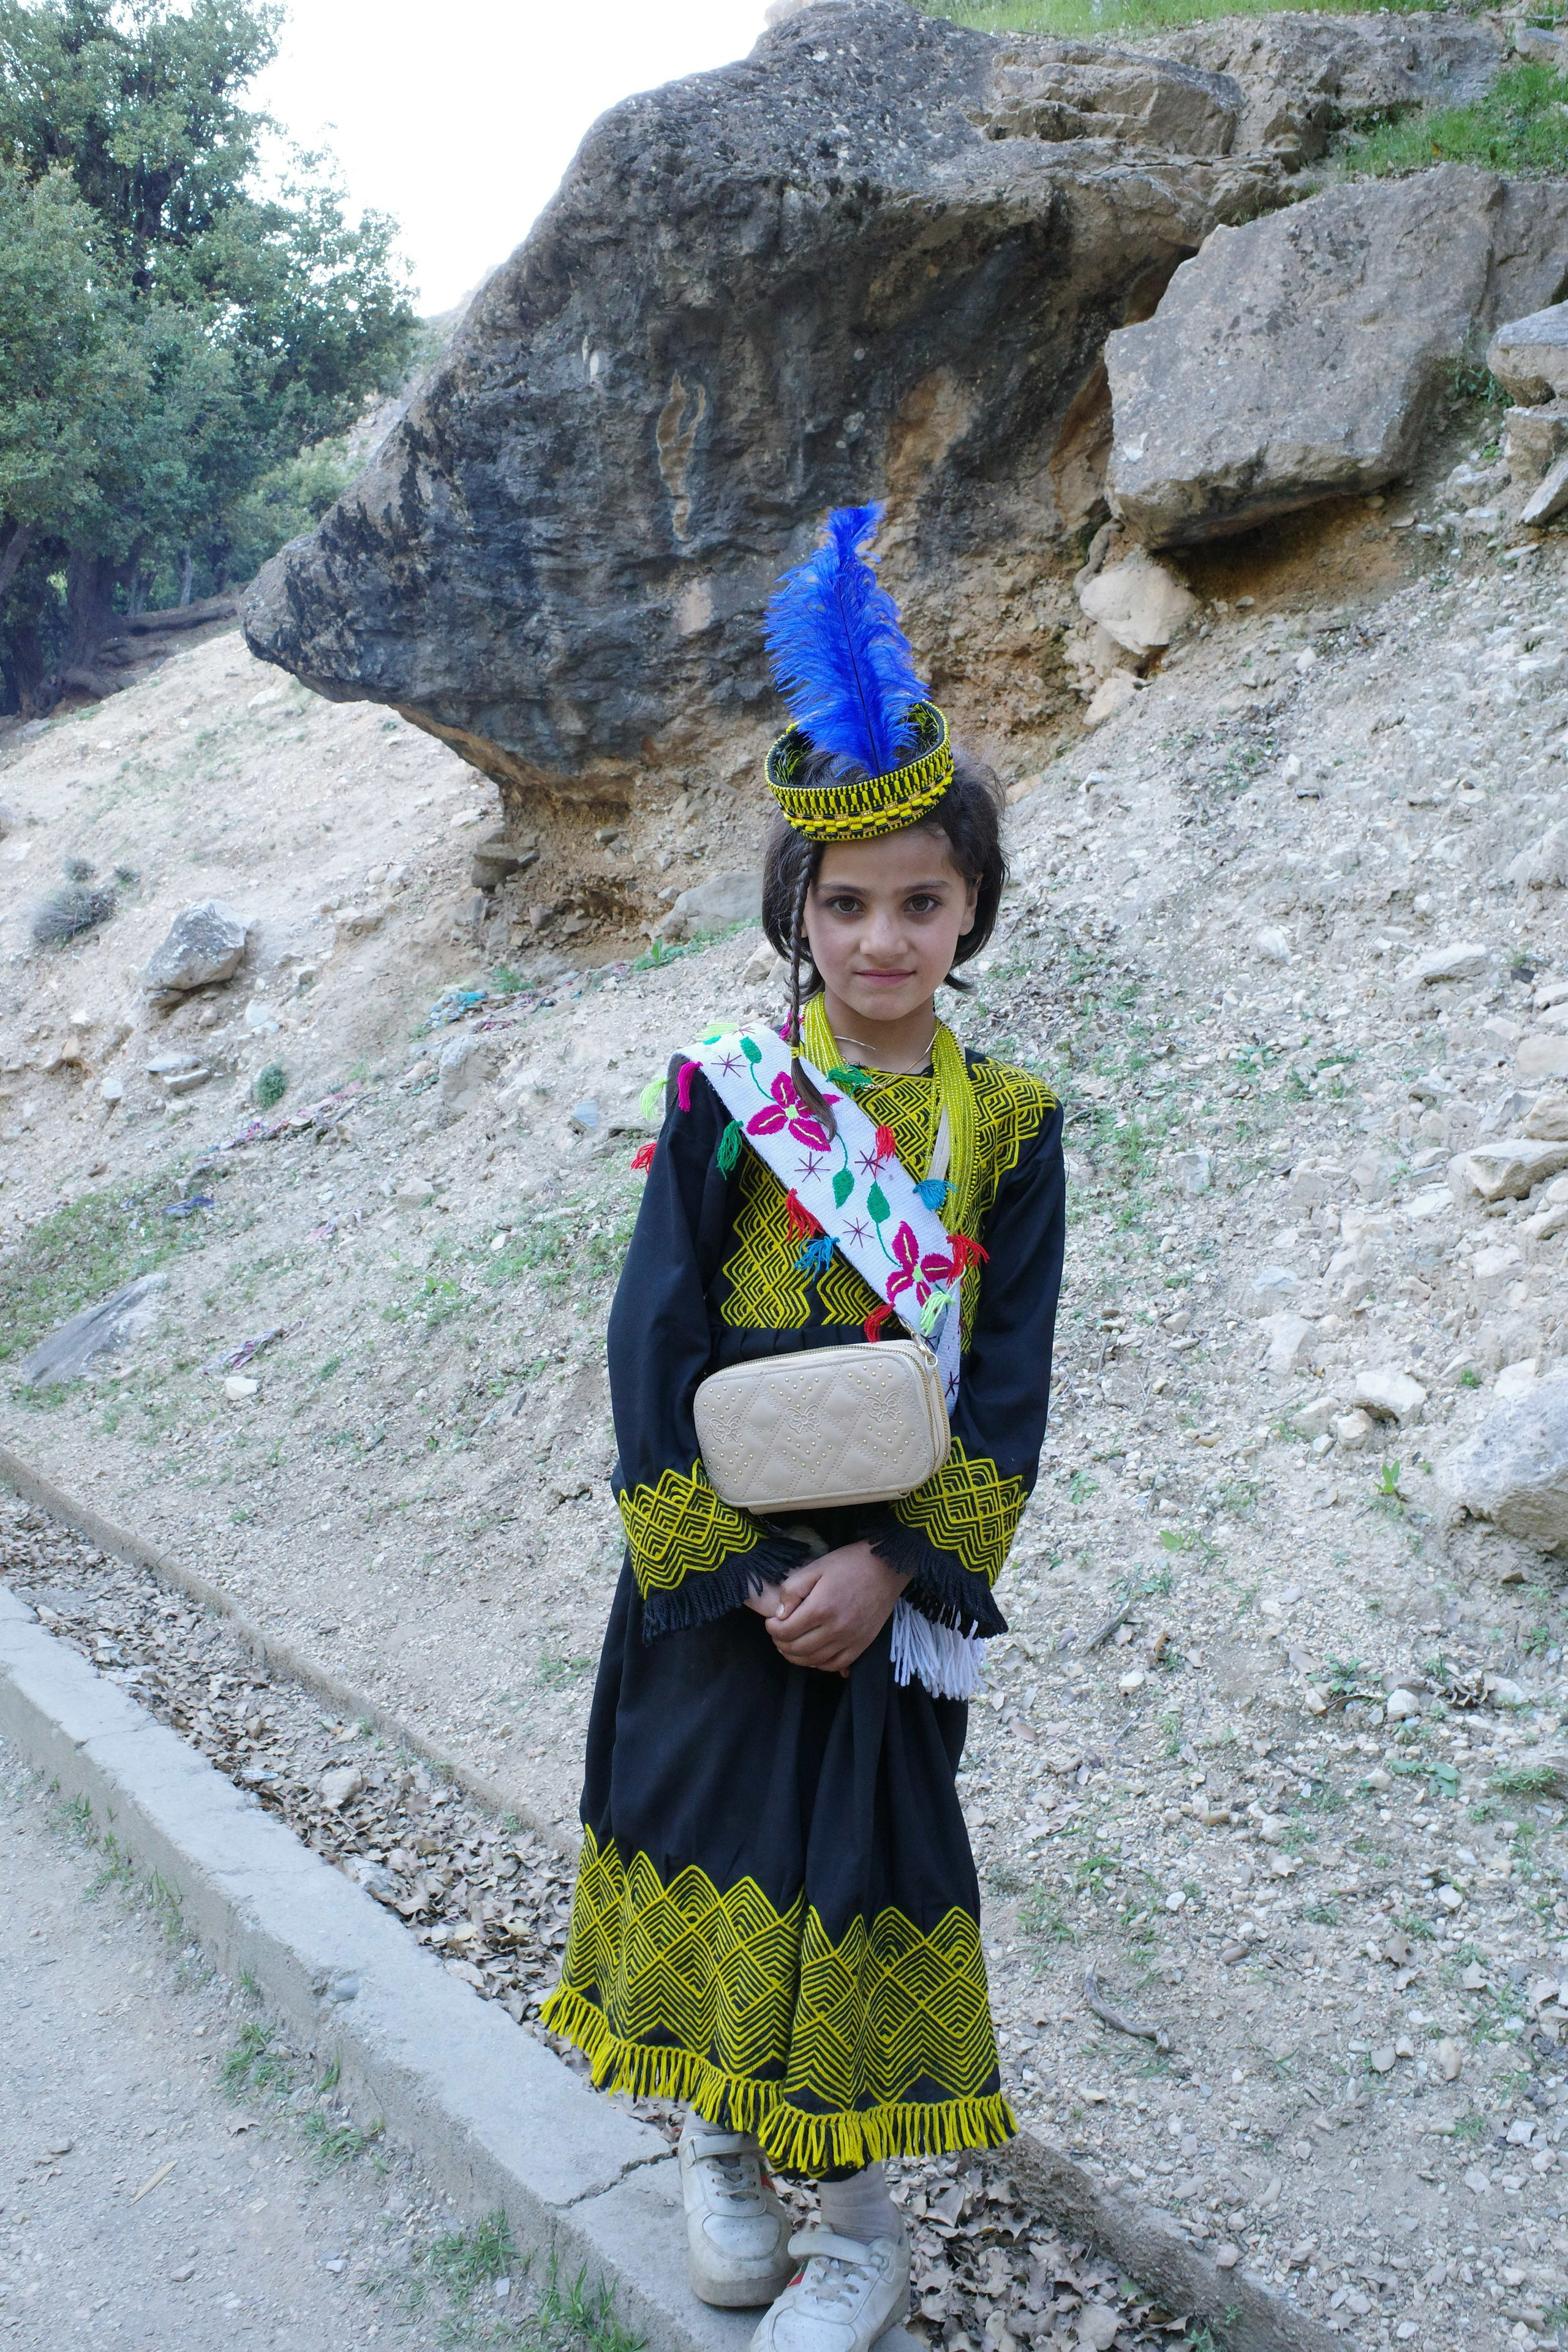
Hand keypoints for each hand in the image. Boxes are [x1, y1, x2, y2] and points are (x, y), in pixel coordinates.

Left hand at [745, 1541, 908, 1676]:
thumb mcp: (815, 1568)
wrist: (886, 1568)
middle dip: (780, 1643)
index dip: (772, 1629)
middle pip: (797, 1649)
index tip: (771, 1621)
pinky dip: (819, 1664)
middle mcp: (835, 1629)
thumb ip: (792, 1590)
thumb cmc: (849, 1564)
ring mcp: (850, 1640)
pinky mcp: (862, 1645)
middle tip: (778, 1633)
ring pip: (814, 1661)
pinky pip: (835, 1665)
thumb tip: (779, 1615)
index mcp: (820, 1608)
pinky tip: (813, 1654)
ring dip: (796, 1657)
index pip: (785, 1631)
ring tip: (790, 1645)